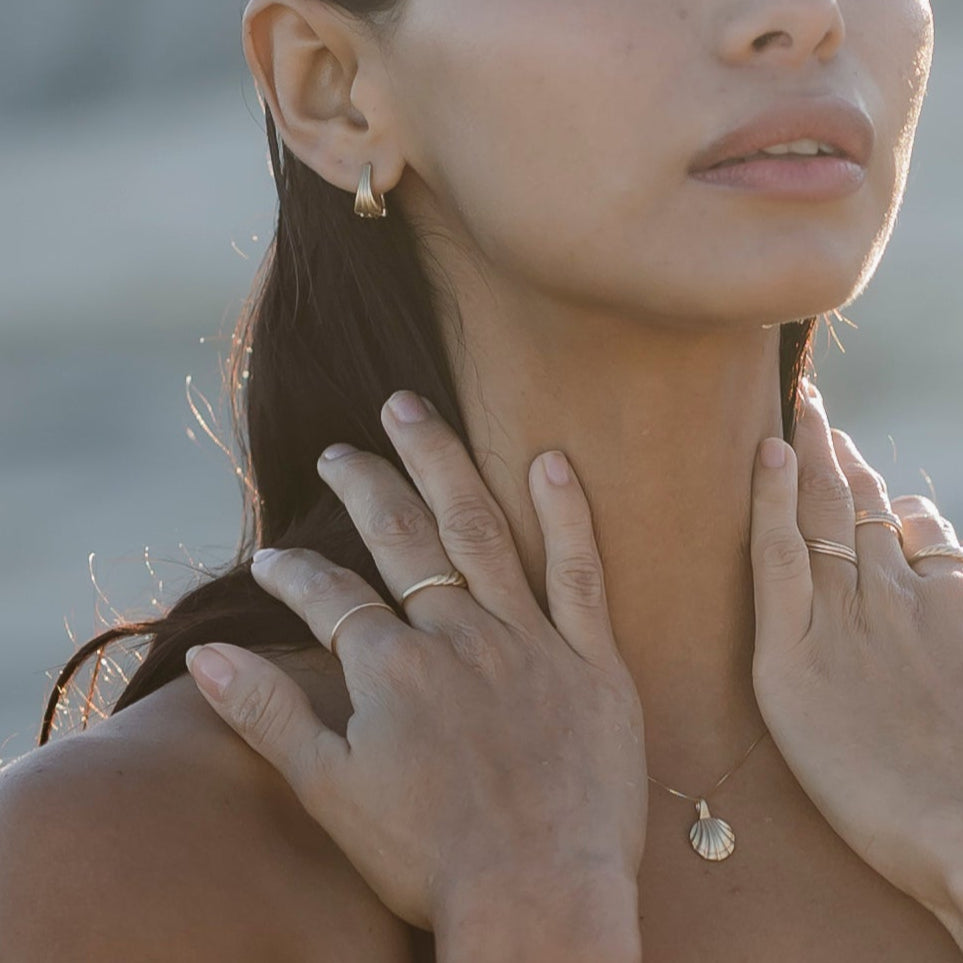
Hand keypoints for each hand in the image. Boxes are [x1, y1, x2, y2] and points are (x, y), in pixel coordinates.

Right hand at [186, 391, 646, 941]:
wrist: (539, 897)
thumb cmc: (429, 855)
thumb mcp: (329, 792)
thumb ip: (268, 715)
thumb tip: (206, 656)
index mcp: (392, 667)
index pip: (328, 595)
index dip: (292, 572)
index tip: (271, 555)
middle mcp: (455, 635)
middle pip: (400, 536)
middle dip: (364, 484)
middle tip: (341, 449)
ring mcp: (526, 640)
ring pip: (478, 528)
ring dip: (440, 464)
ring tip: (412, 411)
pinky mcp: (590, 659)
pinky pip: (579, 573)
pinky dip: (566, 514)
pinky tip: (550, 460)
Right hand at [749, 380, 962, 923]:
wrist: (945, 821)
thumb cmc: (854, 777)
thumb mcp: (786, 704)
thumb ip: (782, 621)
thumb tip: (784, 567)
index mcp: (797, 627)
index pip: (779, 528)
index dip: (773, 476)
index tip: (769, 430)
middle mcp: (852, 599)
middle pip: (831, 506)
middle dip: (817, 450)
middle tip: (807, 406)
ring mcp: (910, 602)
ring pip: (880, 517)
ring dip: (862, 475)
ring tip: (843, 446)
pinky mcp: (960, 615)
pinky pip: (939, 547)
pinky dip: (919, 519)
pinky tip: (911, 510)